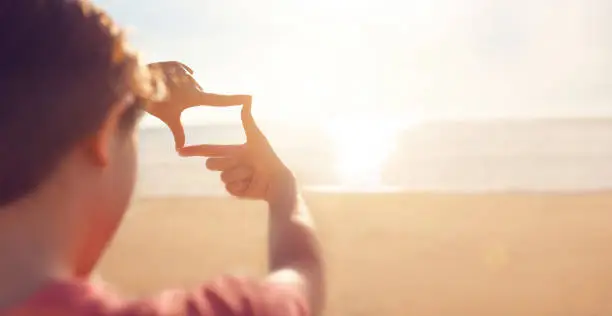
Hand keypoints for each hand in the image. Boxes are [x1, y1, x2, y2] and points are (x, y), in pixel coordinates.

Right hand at [145, 61, 247, 148]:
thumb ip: (178, 132)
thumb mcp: (169, 118)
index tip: (251, 98)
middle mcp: (194, 85)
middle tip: (172, 96)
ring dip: (173, 86)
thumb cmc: (155, 103)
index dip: (234, 99)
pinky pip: (176, 70)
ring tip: (165, 88)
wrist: (137, 87)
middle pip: (198, 90)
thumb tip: (180, 150)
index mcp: (196, 97)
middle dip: (185, 92)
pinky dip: (170, 74)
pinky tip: (164, 76)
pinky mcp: (174, 65)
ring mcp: (185, 74)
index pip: (219, 100)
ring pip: (186, 81)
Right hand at [177, 100, 295, 202]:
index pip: (209, 150)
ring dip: (239, 174)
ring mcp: (232, 179)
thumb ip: (247, 120)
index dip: (194, 150)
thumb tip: (248, 97)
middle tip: (244, 163)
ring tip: (253, 173)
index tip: (180, 151)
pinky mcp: (236, 191)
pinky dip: (240, 185)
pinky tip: (251, 184)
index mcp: (232, 152)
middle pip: (211, 164)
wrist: (276, 179)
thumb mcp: (255, 138)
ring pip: (223, 177)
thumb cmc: (268, 157)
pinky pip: (228, 189)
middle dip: (225, 163)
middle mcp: (230, 165)